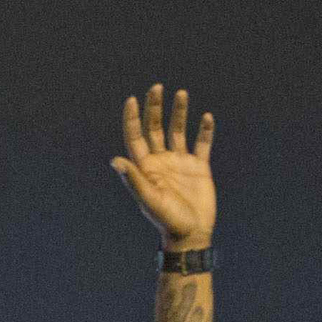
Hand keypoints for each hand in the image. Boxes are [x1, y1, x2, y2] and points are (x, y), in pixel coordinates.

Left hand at [111, 83, 215, 247]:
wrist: (192, 234)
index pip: (136, 137)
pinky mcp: (199, 167)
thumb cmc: (167, 220)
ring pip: (177, 131)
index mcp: (146, 167)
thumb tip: (115, 161)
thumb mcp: (149, 199)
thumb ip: (134, 180)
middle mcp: (161, 161)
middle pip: (154, 128)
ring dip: (178, 112)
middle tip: (156, 87)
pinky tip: (206, 117)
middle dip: (154, 108)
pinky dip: (204, 130)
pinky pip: (201, 144)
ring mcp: (180, 162)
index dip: (132, 118)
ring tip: (181, 93)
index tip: (132, 99)